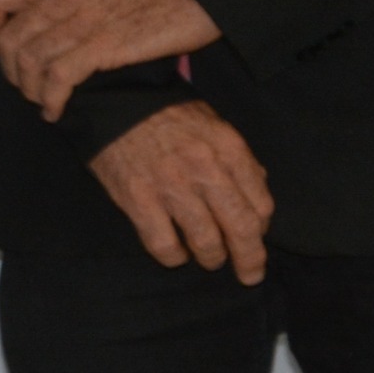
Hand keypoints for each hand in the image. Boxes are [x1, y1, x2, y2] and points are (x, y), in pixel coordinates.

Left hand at [0, 0, 219, 117]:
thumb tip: (47, 27)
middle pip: (9, 38)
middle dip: (10, 71)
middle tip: (26, 87)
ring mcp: (82, 20)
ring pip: (28, 60)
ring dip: (30, 89)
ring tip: (44, 102)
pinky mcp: (104, 44)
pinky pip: (58, 76)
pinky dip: (51, 99)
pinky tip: (57, 110)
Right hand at [88, 101, 275, 282]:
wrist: (112, 97)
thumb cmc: (165, 113)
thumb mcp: (213, 124)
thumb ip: (237, 159)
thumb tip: (256, 189)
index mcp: (228, 148)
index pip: (261, 204)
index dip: (260, 228)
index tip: (252, 235)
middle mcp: (204, 168)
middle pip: (241, 228)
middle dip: (250, 259)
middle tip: (249, 275)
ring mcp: (170, 186)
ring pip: (206, 242)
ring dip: (211, 258)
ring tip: (207, 258)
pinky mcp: (137, 199)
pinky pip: (164, 245)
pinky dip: (173, 257)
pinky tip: (174, 252)